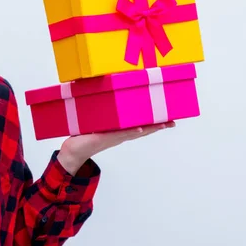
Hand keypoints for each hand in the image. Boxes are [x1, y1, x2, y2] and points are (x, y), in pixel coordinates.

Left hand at [57, 121, 175, 174]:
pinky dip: (130, 131)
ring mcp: (114, 137)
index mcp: (119, 130)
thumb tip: (104, 95)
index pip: (140, 125)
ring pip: (135, 131)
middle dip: (158, 125)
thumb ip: (102, 112)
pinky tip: (139, 129)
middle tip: (173, 121)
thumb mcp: (95, 121)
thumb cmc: (83, 136)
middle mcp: (119, 134)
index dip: (154, 122)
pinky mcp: (105, 137)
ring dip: (149, 127)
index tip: (168, 117)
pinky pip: (120, 133)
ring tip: (163, 123)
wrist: (72, 150)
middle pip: (143, 129)